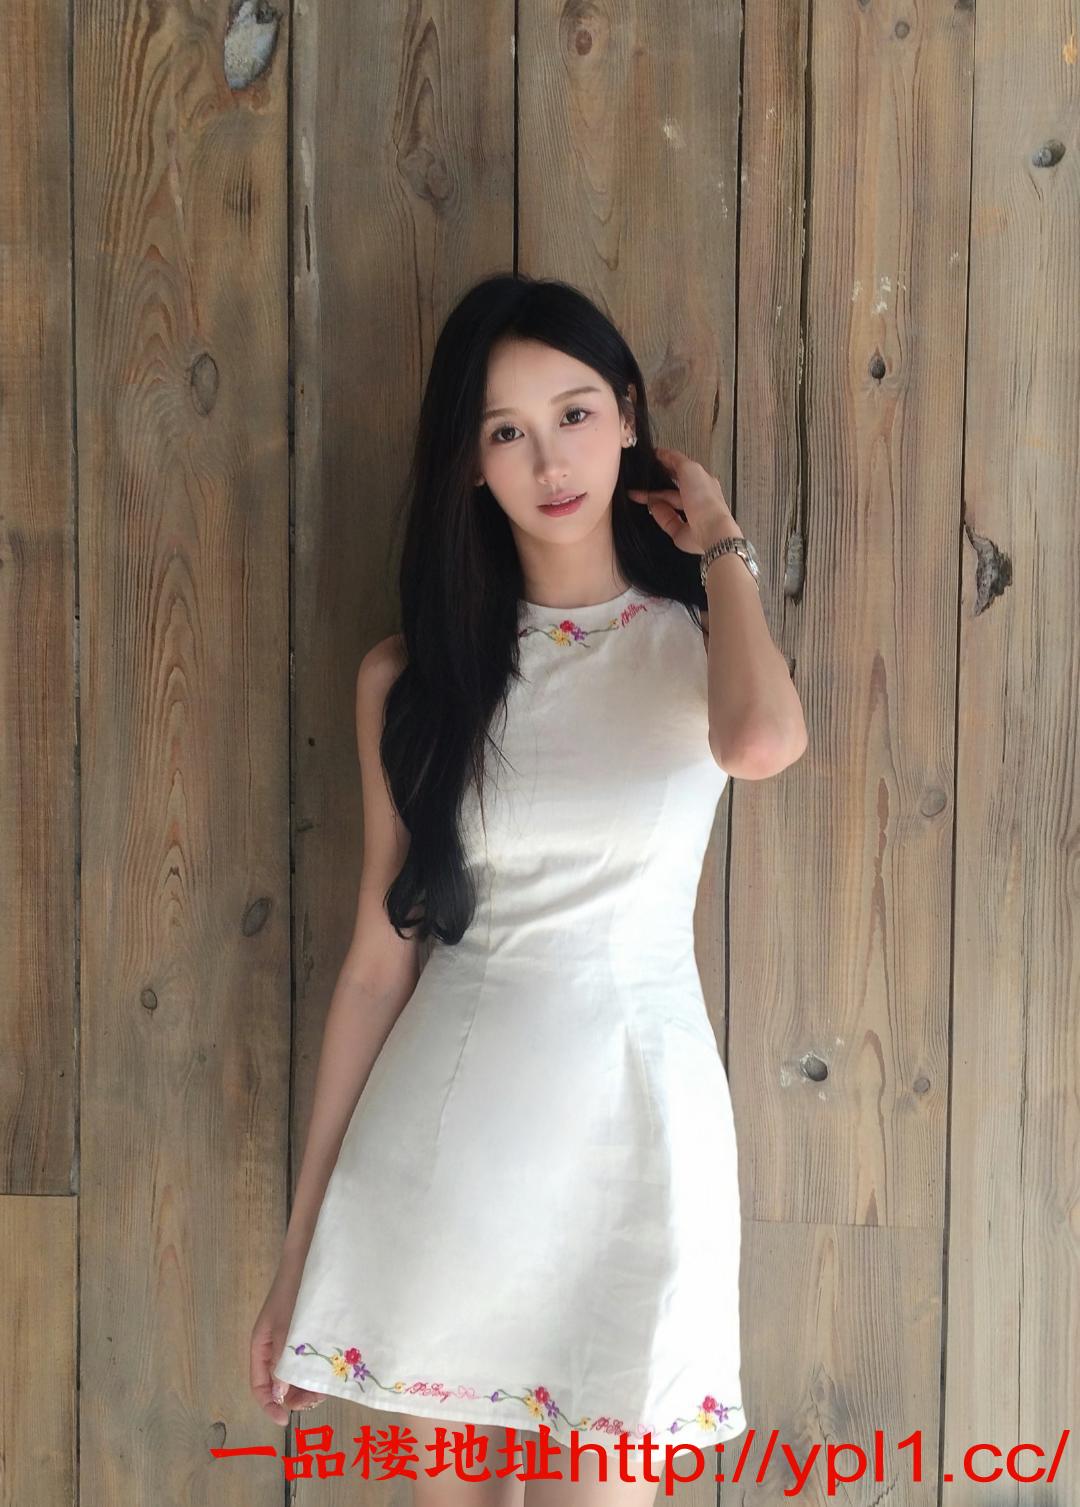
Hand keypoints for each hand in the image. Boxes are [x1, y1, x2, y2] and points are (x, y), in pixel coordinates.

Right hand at [250, 1271, 327, 1426]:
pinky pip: (309, 1362)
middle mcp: (274, 1348)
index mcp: (261, 1347)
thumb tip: (279, 1395)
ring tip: (327, 1385)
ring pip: (297, 1375)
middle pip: (280, 1385)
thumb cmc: (295, 1291)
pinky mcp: (307, 1336)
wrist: (310, 1260)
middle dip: (296, 1397)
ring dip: (309, 1386)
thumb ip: (281, 1361)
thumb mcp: (286, 1328)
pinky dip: (317, 1371)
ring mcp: (291, 1342)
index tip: (286, 1420)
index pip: (258, 1387)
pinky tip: (331, 1372)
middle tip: (317, 1397)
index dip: (269, 1406)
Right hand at [626, 445, 740, 554]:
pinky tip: (649, 509)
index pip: (683, 470)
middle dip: (655, 484)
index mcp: (703, 482)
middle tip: (639, 479)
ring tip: (635, 494)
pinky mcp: (682, 532)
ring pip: (667, 505)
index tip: (651, 459)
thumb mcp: (690, 468)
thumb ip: (675, 459)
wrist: (709, 530)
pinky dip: (658, 515)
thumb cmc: (704, 499)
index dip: (668, 463)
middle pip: (673, 490)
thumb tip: (662, 452)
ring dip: (652, 499)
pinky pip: (667, 521)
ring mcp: (690, 517)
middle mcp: (697, 500)